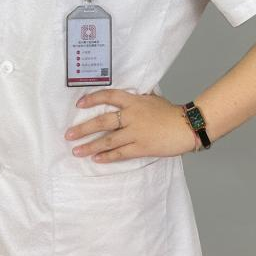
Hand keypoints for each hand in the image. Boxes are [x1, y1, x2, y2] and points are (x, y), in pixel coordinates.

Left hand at [64, 89, 199, 162]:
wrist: (186, 126)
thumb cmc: (170, 112)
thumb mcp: (151, 99)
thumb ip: (136, 99)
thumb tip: (123, 99)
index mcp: (134, 101)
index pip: (109, 96)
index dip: (93, 99)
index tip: (79, 104)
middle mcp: (132, 115)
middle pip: (103, 121)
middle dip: (83, 129)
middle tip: (68, 134)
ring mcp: (136, 132)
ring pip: (108, 140)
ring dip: (90, 146)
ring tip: (76, 150)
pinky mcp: (141, 147)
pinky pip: (120, 153)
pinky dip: (107, 156)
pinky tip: (96, 159)